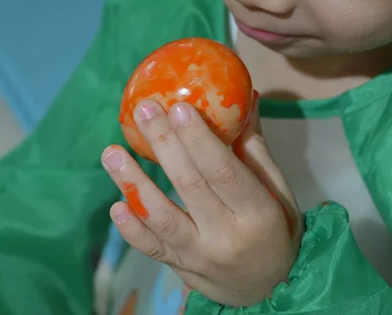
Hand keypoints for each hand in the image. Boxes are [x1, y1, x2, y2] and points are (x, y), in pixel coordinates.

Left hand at [101, 96, 302, 306]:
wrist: (268, 290)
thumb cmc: (276, 232)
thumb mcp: (280, 194)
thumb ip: (256, 152)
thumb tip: (244, 100)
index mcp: (258, 214)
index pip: (223, 171)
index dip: (199, 138)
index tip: (178, 107)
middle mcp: (226, 237)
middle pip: (188, 185)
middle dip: (163, 144)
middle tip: (144, 110)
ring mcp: (198, 256)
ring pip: (161, 217)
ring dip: (133, 183)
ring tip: (111, 153)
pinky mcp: (179, 267)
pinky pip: (151, 248)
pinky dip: (131, 229)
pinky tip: (116, 206)